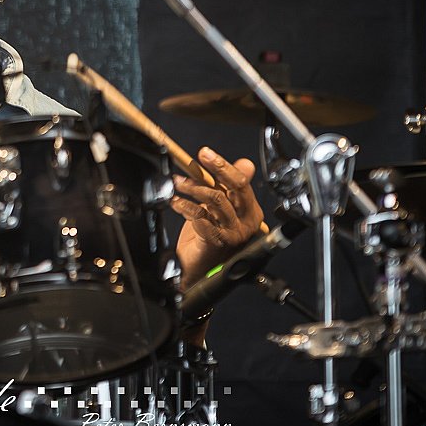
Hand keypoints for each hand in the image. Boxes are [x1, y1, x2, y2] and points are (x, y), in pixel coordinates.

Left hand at [172, 146, 265, 289]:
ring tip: (178, 184)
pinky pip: (201, 216)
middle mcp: (246, 223)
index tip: (206, 153)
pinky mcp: (218, 242)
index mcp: (249, 212)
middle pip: (235, 188)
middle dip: (215, 170)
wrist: (196, 272)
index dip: (224, 165)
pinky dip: (185, 206)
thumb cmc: (205, 239)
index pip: (241, 182)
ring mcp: (234, 233)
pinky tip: (176, 202)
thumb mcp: (215, 208)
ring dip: (193, 188)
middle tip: (196, 160)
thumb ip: (226, 187)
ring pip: (216, 200)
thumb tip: (243, 163)